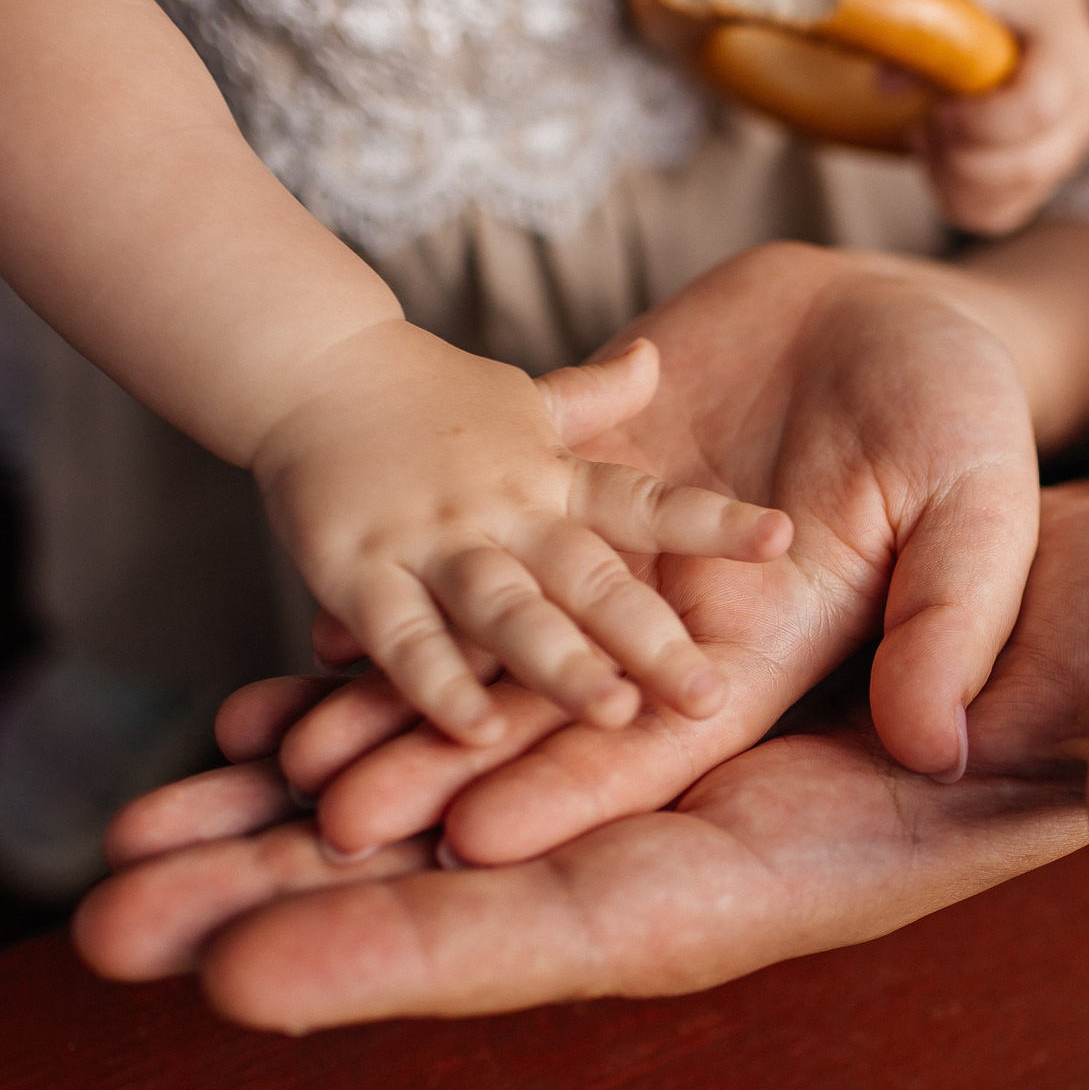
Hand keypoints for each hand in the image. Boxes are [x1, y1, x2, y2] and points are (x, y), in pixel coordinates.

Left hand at [75, 477, 1088, 1028]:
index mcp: (792, 872)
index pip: (586, 935)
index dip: (426, 955)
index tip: (252, 978)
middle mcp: (700, 839)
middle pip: (467, 893)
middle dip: (293, 908)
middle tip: (107, 923)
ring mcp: (663, 767)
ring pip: (447, 809)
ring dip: (286, 827)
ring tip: (123, 842)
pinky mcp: (645, 687)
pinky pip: (477, 719)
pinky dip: (358, 723)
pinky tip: (242, 726)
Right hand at [253, 326, 791, 744]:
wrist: (306, 362)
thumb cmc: (425, 397)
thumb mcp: (521, 396)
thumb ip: (595, 396)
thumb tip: (659, 356)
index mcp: (550, 475)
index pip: (646, 502)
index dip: (713, 523)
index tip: (782, 539)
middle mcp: (502, 507)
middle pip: (587, 577)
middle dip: (648, 638)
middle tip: (707, 696)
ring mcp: (430, 539)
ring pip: (505, 609)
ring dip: (558, 662)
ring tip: (612, 713)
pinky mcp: (357, 569)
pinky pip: (402, 636)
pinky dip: (437, 684)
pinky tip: (475, 733)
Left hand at [269, 242, 1043, 866]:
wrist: (916, 311)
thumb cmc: (971, 408)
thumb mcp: (983, 508)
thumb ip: (955, 621)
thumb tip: (939, 748)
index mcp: (769, 664)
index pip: (648, 758)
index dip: (559, 796)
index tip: (462, 845)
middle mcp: (677, 642)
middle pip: (541, 728)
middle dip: (439, 778)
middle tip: (330, 826)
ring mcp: (624, 574)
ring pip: (493, 655)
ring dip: (396, 706)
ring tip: (276, 753)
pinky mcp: (585, 506)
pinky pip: (488, 559)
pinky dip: (416, 589)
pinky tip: (321, 629)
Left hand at [922, 0, 1088, 235]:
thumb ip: (928, 20)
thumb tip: (883, 84)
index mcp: (1071, 56)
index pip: (1039, 108)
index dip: (983, 120)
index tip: (943, 105)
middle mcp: (1082, 112)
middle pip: (1029, 167)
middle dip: (962, 159)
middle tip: (926, 124)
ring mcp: (1064, 151)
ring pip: (1010, 200)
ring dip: (953, 181)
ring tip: (926, 136)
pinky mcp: (1040, 176)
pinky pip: (997, 215)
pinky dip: (956, 199)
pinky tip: (938, 158)